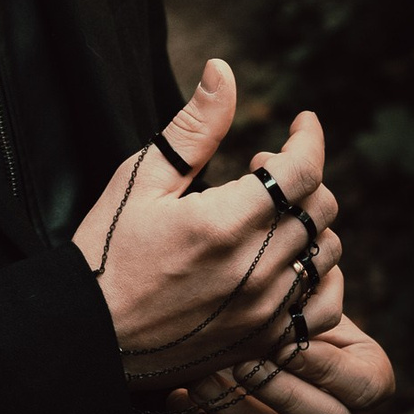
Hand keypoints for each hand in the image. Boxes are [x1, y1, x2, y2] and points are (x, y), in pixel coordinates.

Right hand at [72, 58, 344, 380]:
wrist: (87, 335)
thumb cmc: (107, 250)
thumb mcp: (141, 180)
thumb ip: (193, 127)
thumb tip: (223, 71)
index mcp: (225, 222)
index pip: (302, 168)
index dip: (308, 137)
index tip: (301, 123)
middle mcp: (254, 268)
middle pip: (320, 207)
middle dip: (300, 178)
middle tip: (262, 173)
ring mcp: (263, 310)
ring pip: (326, 253)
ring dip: (309, 226)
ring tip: (269, 221)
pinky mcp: (262, 342)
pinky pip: (323, 309)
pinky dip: (319, 281)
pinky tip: (291, 267)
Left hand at [172, 313, 395, 413]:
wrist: (256, 337)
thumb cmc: (287, 305)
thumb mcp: (307, 293)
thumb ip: (311, 293)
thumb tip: (299, 279)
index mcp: (372, 378)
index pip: (363, 385)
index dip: (324, 368)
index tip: (282, 344)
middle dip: (280, 393)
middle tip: (239, 362)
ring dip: (238, 413)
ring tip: (202, 379)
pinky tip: (181, 399)